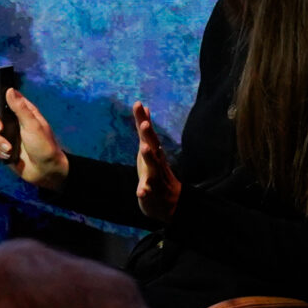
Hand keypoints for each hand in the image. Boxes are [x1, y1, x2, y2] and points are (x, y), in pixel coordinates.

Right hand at [0, 90, 68, 192]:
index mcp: (22, 111)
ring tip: (9, 149)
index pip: (5, 96)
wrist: (45, 171)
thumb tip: (9, 90)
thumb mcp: (34, 126)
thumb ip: (20, 108)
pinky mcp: (1, 146)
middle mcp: (12, 120)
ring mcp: (6, 133)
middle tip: (0, 129)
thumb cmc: (45, 146)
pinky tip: (8, 155)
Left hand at [132, 104, 180, 223]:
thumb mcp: (149, 149)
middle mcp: (156, 163)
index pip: (148, 134)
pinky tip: (141, 191)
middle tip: (143, 124)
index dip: (142, 119)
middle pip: (153, 146)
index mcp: (154, 152)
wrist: (169, 203)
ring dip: (149, 158)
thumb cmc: (156, 172)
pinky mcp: (151, 192)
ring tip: (144, 148)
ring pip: (153, 167)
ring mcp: (155, 177)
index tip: (138, 104)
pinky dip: (144, 191)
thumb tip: (145, 108)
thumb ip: (146, 131)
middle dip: (148, 135)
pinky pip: (148, 192)